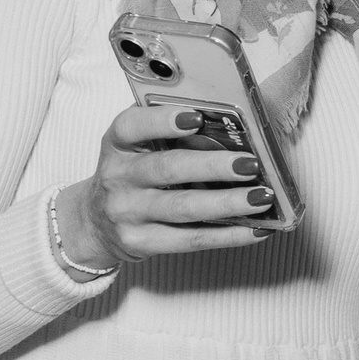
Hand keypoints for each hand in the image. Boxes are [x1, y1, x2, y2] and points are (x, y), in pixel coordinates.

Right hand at [56, 105, 282, 271]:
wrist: (96, 222)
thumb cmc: (134, 173)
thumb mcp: (138, 146)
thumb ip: (170, 131)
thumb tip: (230, 122)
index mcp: (118, 143)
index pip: (133, 126)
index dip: (163, 121)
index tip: (197, 117)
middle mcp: (118, 177)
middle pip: (167, 169)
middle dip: (213, 166)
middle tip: (251, 164)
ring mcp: (127, 213)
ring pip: (183, 208)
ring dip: (227, 202)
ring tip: (262, 197)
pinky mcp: (141, 242)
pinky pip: (191, 239)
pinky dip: (228, 235)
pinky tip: (256, 228)